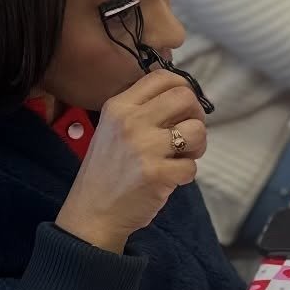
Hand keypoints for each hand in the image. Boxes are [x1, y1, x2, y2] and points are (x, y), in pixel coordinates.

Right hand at [55, 71, 207, 253]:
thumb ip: (142, 110)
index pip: (163, 77)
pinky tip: (171, 178)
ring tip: (182, 156)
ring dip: (198, 146)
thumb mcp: (113, 128)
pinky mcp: (157, 174)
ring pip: (197, 130)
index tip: (184, 108)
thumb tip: (184, 98)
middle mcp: (131, 120)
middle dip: (196, 115)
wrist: (92, 212)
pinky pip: (192, 166)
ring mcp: (144, 147)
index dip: (184, 89)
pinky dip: (187, 174)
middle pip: (186, 97)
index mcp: (119, 105)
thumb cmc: (108, 170)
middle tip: (188, 133)